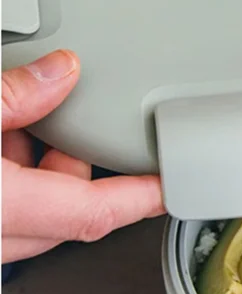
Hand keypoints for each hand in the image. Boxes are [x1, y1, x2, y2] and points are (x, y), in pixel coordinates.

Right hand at [2, 51, 164, 262]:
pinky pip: (2, 219)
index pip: (93, 212)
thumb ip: (11, 95)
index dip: (141, 198)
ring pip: (32, 220)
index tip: (172, 185)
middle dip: (82, 170)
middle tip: (80, 124)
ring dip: (40, 176)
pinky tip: (0, 144)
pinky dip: (11, 186)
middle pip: (67, 215)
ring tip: (22, 127)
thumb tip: (59, 73)